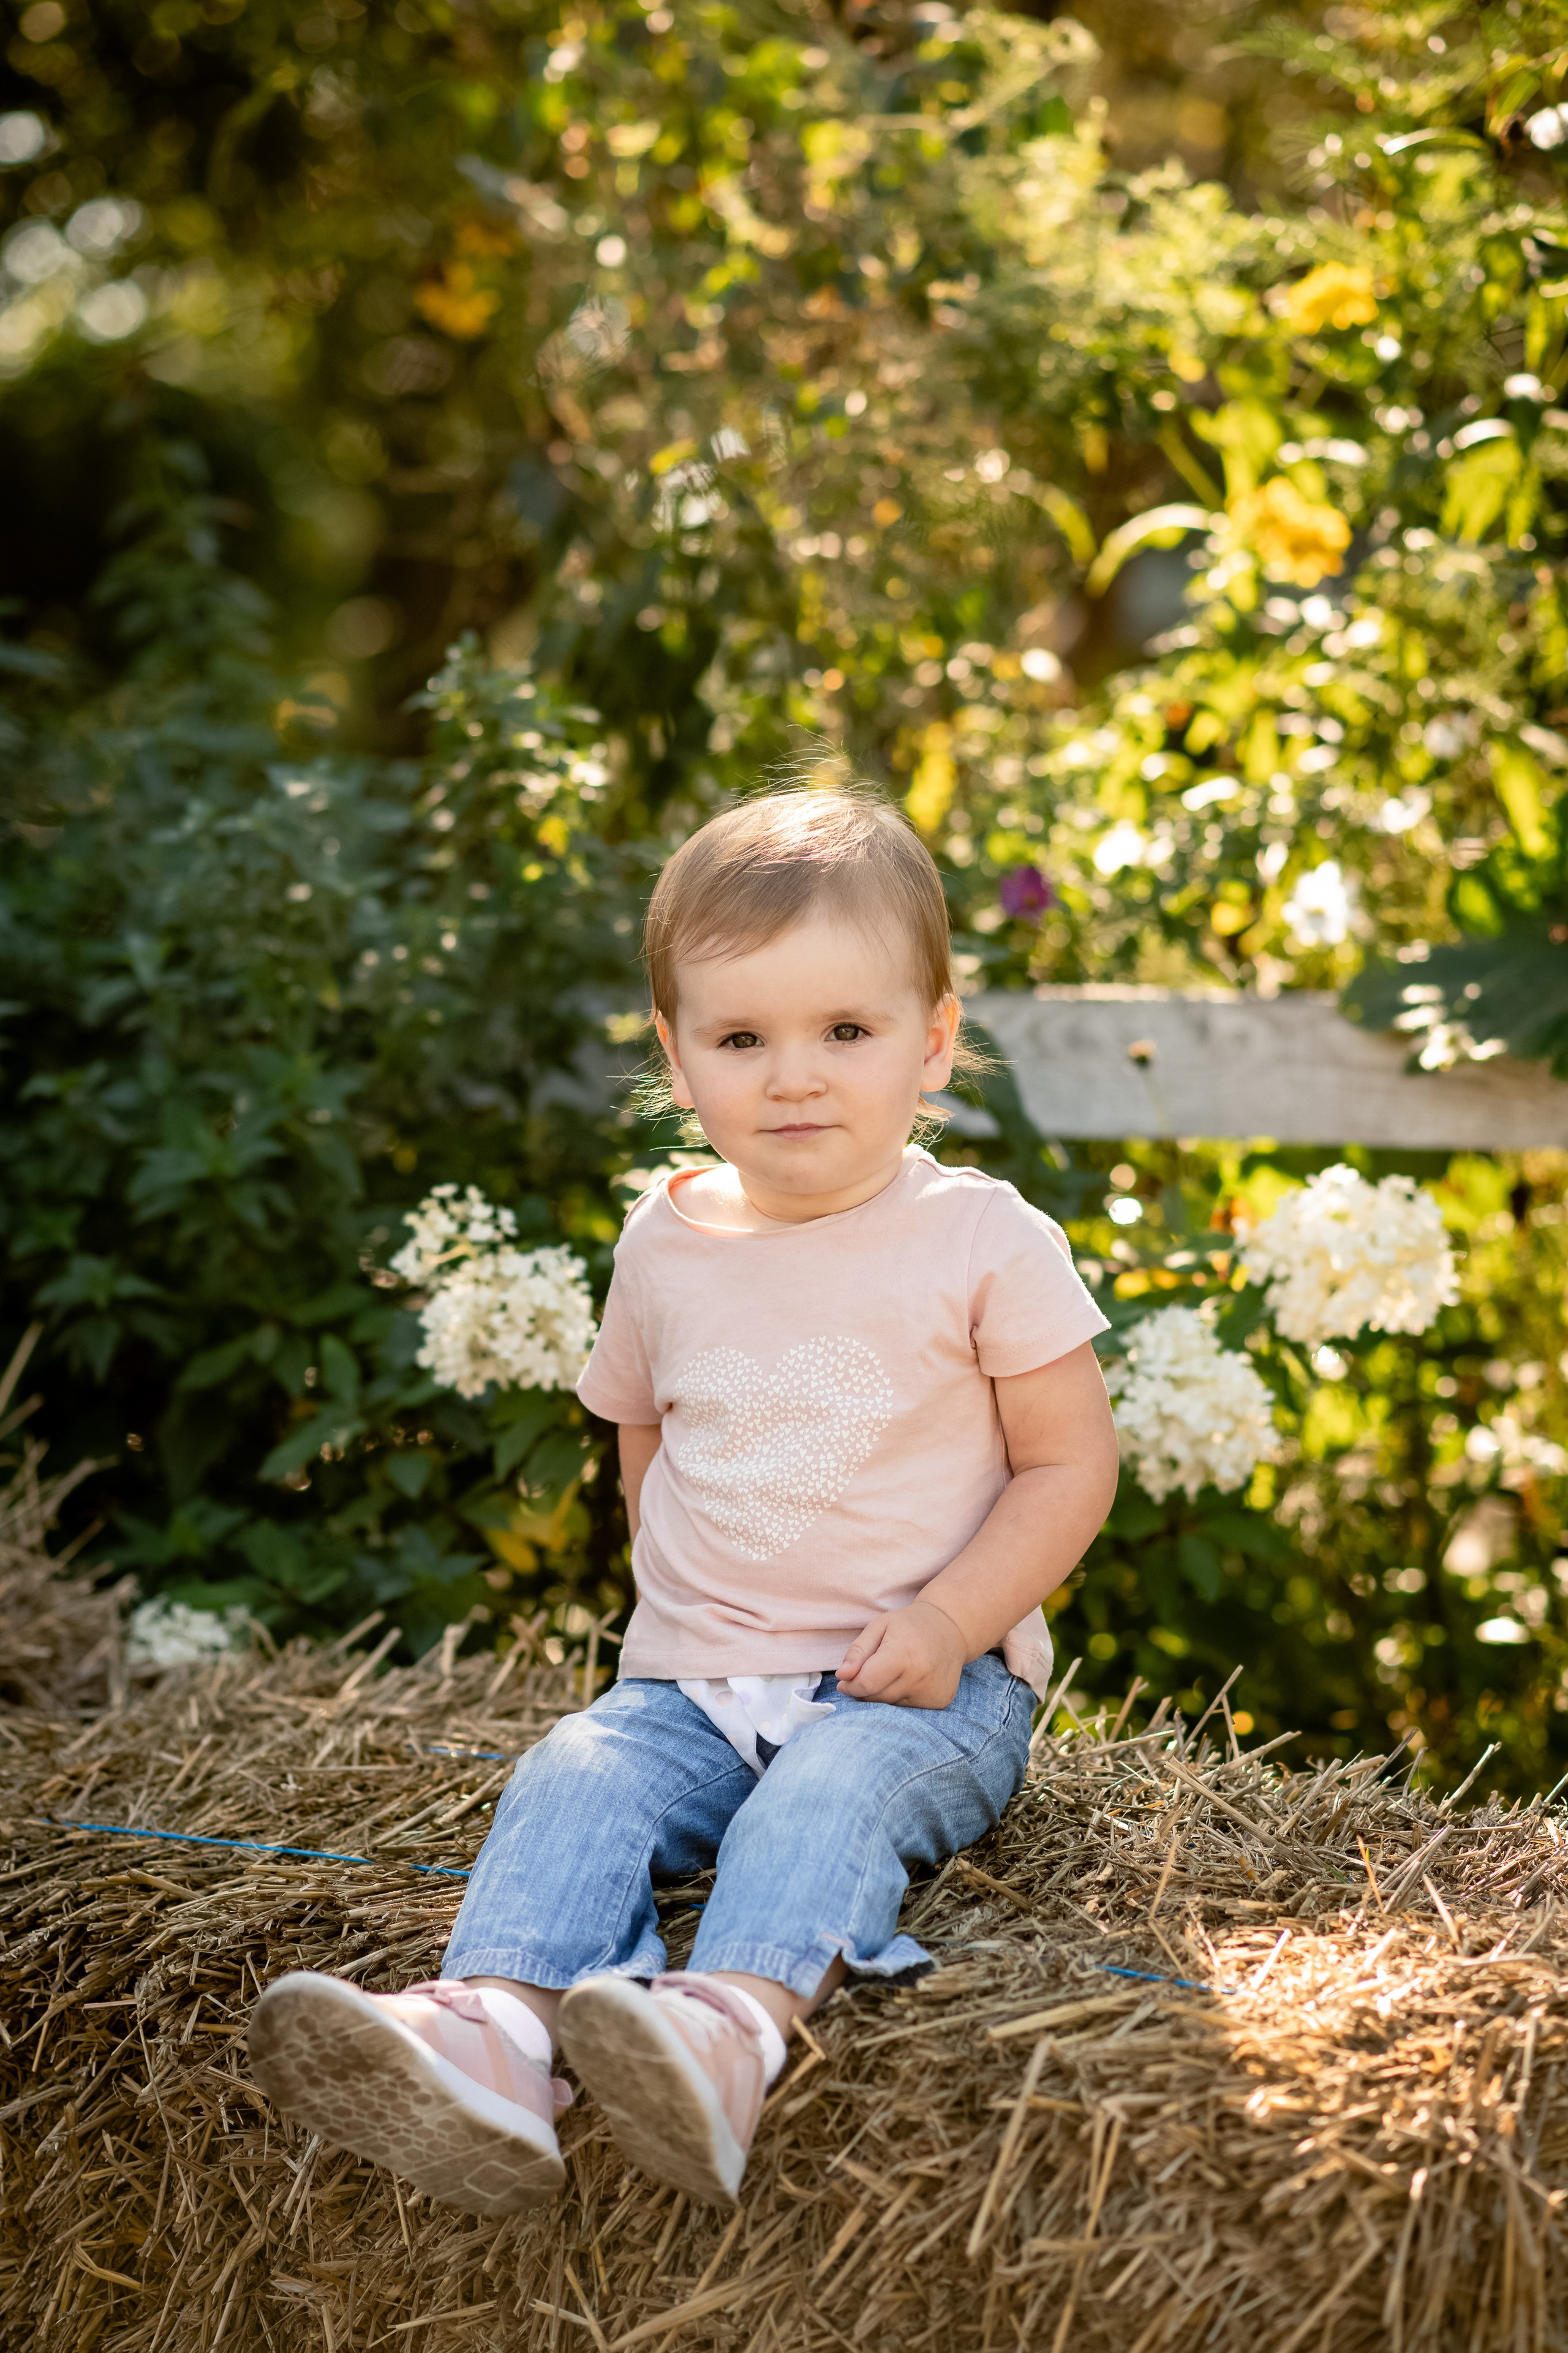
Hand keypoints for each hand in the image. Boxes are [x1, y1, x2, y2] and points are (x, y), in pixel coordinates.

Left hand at [836, 1600, 966, 1709]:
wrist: (950, 1629)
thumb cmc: (909, 1625)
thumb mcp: (879, 1626)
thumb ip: (857, 1651)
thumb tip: (842, 1676)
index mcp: (903, 1654)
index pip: (866, 1683)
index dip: (850, 1685)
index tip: (845, 1680)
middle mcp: (920, 1677)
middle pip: (876, 1698)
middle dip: (865, 1689)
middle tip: (870, 1671)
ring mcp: (932, 1693)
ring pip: (890, 1706)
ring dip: (883, 1694)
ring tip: (894, 1671)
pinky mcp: (940, 1702)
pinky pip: (908, 1709)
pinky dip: (901, 1697)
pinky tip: (909, 1679)